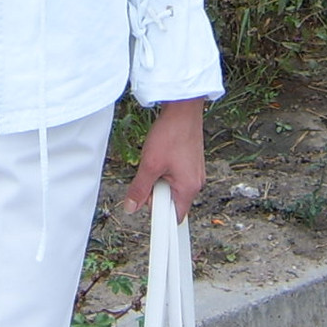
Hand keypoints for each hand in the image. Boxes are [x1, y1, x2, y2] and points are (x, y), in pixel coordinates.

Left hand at [121, 99, 205, 222]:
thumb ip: (140, 189)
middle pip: (171, 201)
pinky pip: (176, 175)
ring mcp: (195, 172)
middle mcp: (196, 183)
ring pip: (172, 187)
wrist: (183, 109)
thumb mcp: (149, 164)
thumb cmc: (171, 134)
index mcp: (188, 189)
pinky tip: (161, 155)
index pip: (174, 217)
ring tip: (155, 160)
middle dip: (156, 192)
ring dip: (160, 179)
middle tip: (148, 173)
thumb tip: (131, 207)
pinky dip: (165, 170)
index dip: (157, 214)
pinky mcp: (192, 163)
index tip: (145, 205)